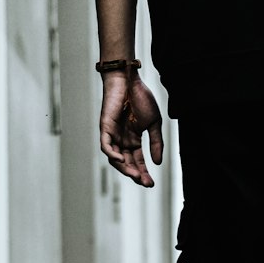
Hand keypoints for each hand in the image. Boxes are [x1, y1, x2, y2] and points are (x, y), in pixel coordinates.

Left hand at [100, 73, 164, 187]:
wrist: (130, 79)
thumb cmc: (141, 97)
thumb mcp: (154, 123)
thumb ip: (156, 143)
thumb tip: (158, 163)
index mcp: (133, 140)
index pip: (138, 162)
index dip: (144, 173)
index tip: (151, 184)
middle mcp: (122, 140)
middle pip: (127, 164)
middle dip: (136, 175)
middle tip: (145, 183)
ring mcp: (113, 135)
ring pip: (115, 159)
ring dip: (125, 169)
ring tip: (136, 175)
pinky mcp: (105, 128)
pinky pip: (106, 146)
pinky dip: (112, 154)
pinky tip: (121, 160)